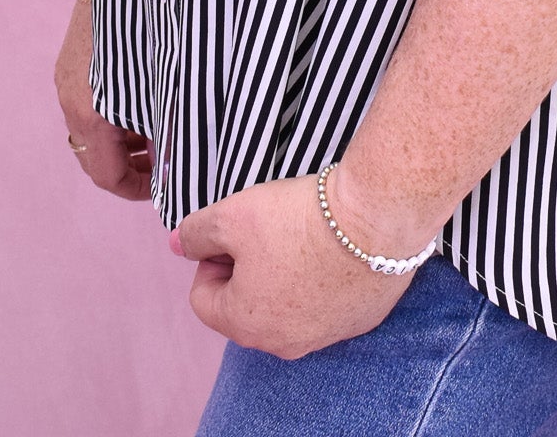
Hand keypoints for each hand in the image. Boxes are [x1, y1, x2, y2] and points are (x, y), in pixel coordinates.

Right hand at [54, 0, 152, 201]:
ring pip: (91, 127)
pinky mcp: (71, 57)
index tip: (164, 187)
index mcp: (91, 113)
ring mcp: (67, 76)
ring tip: (159, 127)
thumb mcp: (171, 86)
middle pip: (95, 155)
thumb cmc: (157, 24)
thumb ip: (171, 131)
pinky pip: (89, 100)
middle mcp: (70, 98)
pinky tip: (144, 94)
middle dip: (131, 164)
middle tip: (166, 160)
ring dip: (122, 137)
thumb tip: (178, 162)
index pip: (107, 175)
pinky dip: (113, 110)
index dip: (138, 188)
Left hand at [172, 171, 425, 358]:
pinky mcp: (360, 320)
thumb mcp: (233, 214)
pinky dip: (323, 279)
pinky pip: (327, 303)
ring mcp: (326, 335)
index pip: (203, 298)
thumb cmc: (300, 219)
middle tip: (269, 229)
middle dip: (249, 268)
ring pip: (287, 306)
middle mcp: (284, 342)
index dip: (212, 257)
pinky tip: (334, 246)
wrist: (378, 217)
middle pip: (246, 305)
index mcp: (246, 323)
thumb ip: (196, 233)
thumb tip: (178, 245)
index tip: (236, 230)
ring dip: (285, 274)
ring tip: (304, 234)